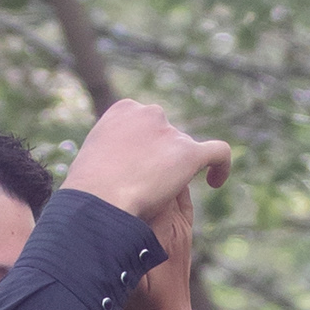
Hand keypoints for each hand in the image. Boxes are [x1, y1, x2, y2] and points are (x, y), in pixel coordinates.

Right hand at [64, 97, 230, 237]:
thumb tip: (121, 164)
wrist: (98, 200)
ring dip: (178, 171)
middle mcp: (150, 113)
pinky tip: (216, 182)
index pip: (146, 125)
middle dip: (160, 158)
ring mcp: (170, 132)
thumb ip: (113, 151)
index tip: (134, 170)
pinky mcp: (190, 153)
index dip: (144, 149)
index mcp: (124, 109)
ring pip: (186, 150)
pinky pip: (218, 153)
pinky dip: (221, 166)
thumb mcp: (94, 157)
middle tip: (144, 188)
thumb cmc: (88, 188)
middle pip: (167, 136)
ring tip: (159, 197)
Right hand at [109, 162, 209, 309]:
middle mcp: (175, 223)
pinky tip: (146, 177)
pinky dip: (165, 182)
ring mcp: (182, 225)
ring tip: (130, 159)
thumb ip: (116, 254)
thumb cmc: (143, 307)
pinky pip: (178, 194)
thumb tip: (97, 227)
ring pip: (173, 182)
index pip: (150, 186)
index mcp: (161, 231)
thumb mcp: (124, 282)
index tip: (108, 159)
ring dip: (155, 170)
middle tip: (117, 152)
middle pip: (164, 177)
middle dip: (143, 163)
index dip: (130, 169)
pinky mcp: (184, 229)